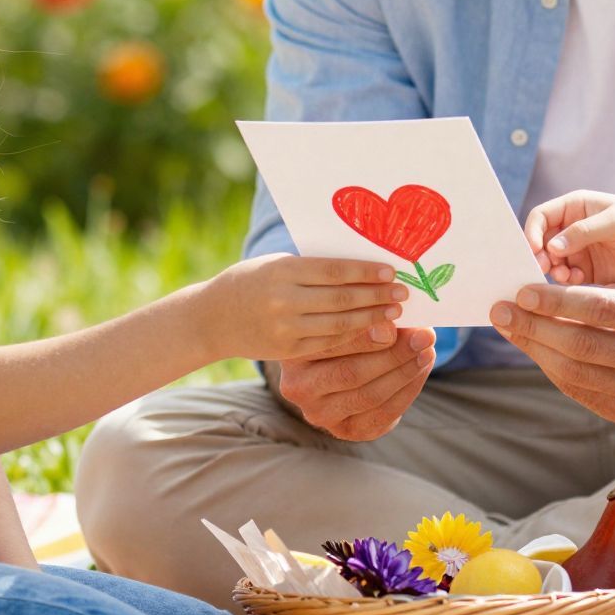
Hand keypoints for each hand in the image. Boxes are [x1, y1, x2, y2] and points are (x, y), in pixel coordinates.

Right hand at [208, 254, 407, 361]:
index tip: (391, 271)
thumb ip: (313, 267)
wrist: (211, 318)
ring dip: (372, 317)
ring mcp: (285, 328)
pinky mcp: (287, 350)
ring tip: (394, 311)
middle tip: (403, 292)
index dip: (366, 272)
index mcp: (282, 271)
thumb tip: (362, 266)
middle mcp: (284, 300)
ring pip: (339, 324)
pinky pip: (329, 343)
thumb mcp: (276, 264)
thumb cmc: (251, 281)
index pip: (335, 271)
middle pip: (342, 298)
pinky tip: (372, 329)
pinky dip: (354, 336)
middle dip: (377, 296)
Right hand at [276, 324, 436, 440]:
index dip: (367, 330)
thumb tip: (391, 324)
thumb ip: (364, 318)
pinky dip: (408, 390)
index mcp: (292, 353)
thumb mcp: (346, 317)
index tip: (398, 314)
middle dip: (394, 353)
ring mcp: (320, 414)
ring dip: (405, 372)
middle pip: (351, 372)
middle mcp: (298, 388)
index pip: (330, 342)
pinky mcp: (345, 431)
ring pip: (369, 395)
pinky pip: (382, 414)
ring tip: (428, 349)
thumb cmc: (345, 331)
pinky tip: (423, 368)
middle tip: (424, 334)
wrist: (341, 366)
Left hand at [490, 281, 614, 423]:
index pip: (602, 308)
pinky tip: (532, 347)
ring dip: (534, 347)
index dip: (557, 302)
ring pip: (574, 370)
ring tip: (509, 327)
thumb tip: (529, 294)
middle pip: (583, 343)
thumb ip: (595, 291)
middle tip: (501, 310)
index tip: (521, 292)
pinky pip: (576, 388)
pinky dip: (548, 365)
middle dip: (535, 326)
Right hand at [524, 192, 614, 288]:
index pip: (541, 217)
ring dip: (553, 271)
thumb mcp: (614, 221)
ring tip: (565, 277)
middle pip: (542, 242)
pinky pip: (567, 280)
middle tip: (544, 268)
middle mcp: (573, 229)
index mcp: (576, 207)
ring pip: (552, 263)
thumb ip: (582, 232)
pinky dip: (567, 284)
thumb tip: (552, 246)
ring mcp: (580, 251)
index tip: (533, 250)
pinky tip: (578, 283)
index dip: (532, 232)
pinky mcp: (588, 272)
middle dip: (540, 256)